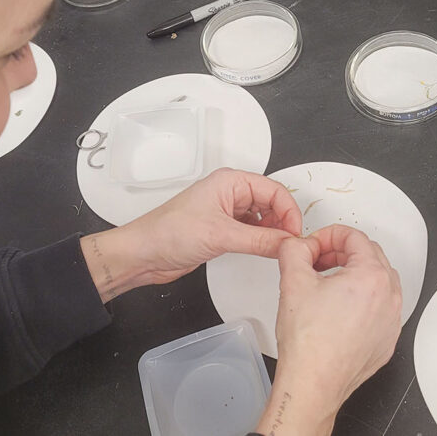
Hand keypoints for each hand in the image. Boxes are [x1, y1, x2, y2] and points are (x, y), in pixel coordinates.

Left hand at [83, 167, 301, 299]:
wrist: (142, 254)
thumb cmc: (167, 233)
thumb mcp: (221, 236)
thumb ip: (260, 240)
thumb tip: (290, 243)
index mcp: (229, 182)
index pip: (275, 190)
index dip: (289, 211)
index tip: (294, 234)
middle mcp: (229, 193)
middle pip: (272, 203)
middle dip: (283, 222)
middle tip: (290, 244)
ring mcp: (225, 212)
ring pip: (263, 218)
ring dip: (273, 232)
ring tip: (278, 249)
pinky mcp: (222, 230)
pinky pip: (252, 232)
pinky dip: (262, 240)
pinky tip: (264, 251)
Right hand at [257, 225, 404, 434]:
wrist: (315, 381)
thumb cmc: (309, 340)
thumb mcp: (292, 281)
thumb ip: (293, 250)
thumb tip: (297, 245)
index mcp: (371, 277)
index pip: (354, 237)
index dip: (327, 235)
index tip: (312, 246)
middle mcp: (389, 297)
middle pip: (370, 255)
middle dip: (341, 252)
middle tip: (316, 261)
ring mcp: (392, 320)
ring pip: (378, 282)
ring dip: (354, 274)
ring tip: (326, 285)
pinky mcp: (387, 339)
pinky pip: (380, 308)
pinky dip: (362, 300)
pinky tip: (336, 311)